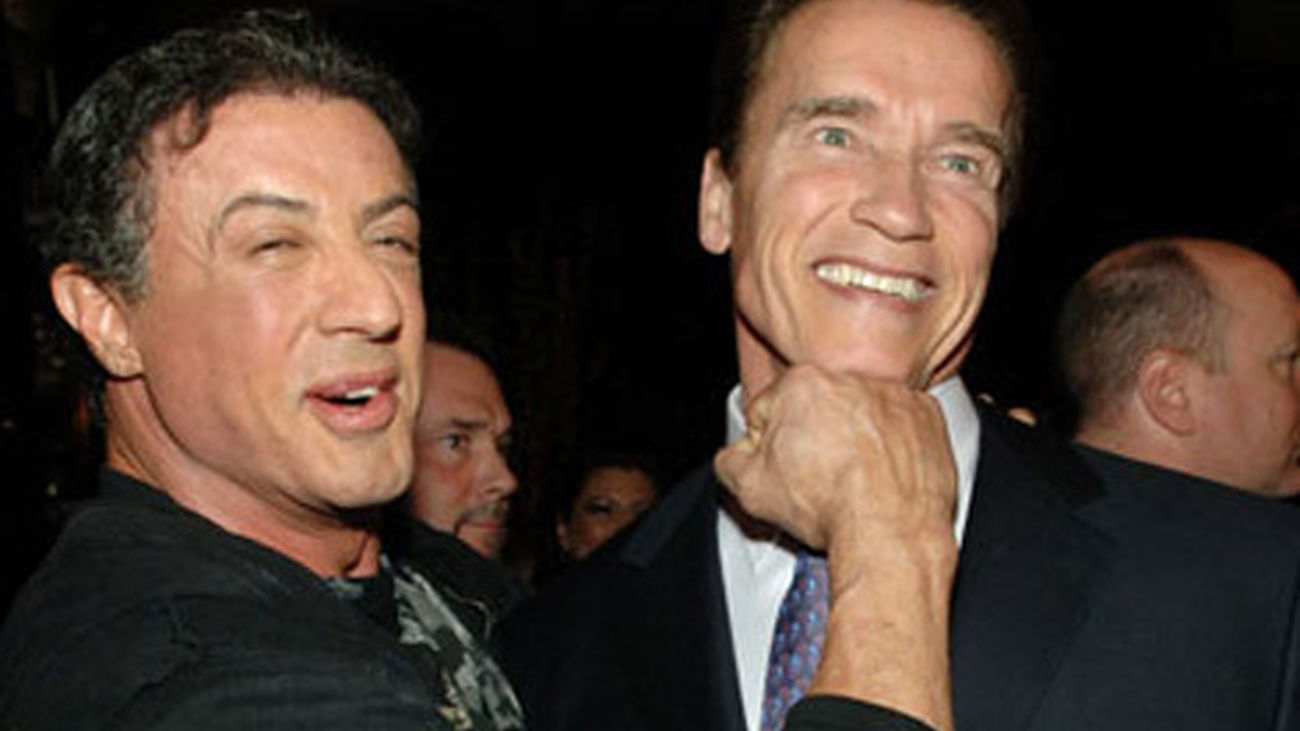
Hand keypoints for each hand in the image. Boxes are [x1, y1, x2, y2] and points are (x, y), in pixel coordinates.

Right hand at [714, 365, 956, 552]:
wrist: (891, 536)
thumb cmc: (832, 509)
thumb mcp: (750, 490)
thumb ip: (730, 460)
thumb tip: (735, 456)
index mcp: (803, 385)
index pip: (771, 409)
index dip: (770, 446)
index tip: (783, 467)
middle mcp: (851, 380)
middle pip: (818, 407)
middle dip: (814, 437)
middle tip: (817, 478)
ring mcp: (893, 396)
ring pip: (860, 413)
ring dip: (855, 438)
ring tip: (852, 480)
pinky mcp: (927, 416)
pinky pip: (901, 425)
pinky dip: (894, 445)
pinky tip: (882, 475)